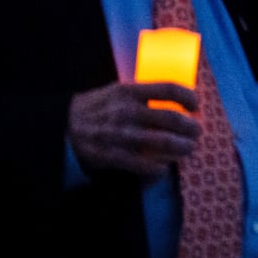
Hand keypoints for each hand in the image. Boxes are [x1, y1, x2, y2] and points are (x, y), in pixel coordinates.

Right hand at [67, 82, 199, 177]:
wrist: (60, 127)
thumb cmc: (95, 108)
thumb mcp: (116, 91)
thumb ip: (142, 93)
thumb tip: (174, 99)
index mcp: (129, 91)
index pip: (169, 89)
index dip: (189, 97)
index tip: (196, 105)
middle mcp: (127, 111)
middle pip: (172, 118)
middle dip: (191, 127)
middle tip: (197, 132)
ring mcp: (120, 134)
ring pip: (162, 142)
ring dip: (181, 147)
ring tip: (188, 149)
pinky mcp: (111, 155)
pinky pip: (143, 164)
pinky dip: (158, 168)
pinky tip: (164, 168)